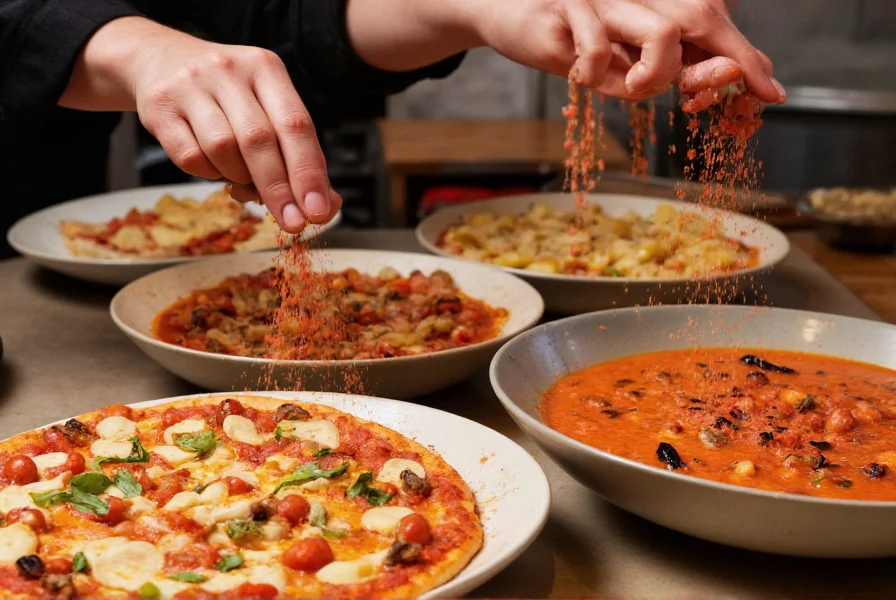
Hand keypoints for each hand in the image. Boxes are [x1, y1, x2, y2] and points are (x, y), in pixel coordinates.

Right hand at [100, 19, 340, 232]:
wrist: (159, 58)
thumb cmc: (227, 94)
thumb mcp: (265, 104)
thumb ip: (296, 151)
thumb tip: (327, 204)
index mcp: (266, 68)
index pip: (296, 124)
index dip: (309, 172)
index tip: (318, 209)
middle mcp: (229, 70)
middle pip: (259, 140)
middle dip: (279, 189)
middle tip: (292, 222)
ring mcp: (191, 86)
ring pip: (223, 149)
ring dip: (239, 177)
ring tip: (241, 175)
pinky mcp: (160, 107)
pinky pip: (190, 157)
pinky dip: (208, 173)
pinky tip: (214, 165)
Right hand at [462, 0, 783, 103]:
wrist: (504, 12)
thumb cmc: (561, 39)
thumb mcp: (611, 61)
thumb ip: (650, 72)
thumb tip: (699, 90)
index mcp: (651, 8)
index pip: (709, 28)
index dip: (744, 59)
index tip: (770, 93)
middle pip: (702, 18)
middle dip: (720, 67)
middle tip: (711, 100)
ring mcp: (605, 0)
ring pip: (663, 30)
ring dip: (656, 73)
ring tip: (630, 87)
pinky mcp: (568, 7)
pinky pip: (597, 45)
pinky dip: (593, 71)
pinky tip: (578, 77)